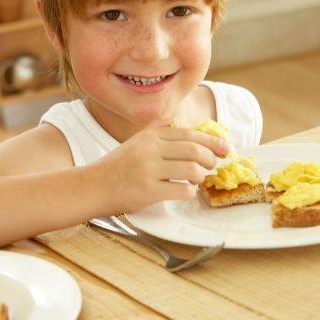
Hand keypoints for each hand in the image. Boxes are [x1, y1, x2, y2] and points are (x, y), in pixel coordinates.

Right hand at [94, 121, 229, 213]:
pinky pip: (181, 190)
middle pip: (193, 150)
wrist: (93, 186)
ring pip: (191, 169)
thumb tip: (184, 127)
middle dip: (210, 159)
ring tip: (197, 180)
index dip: (211, 141)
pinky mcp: (147, 190)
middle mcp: (149, 150)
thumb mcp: (135, 143)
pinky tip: (185, 191)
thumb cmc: (116, 167)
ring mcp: (148, 170)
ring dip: (201, 176)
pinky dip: (189, 192)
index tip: (226, 147)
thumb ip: (158, 133)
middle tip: (213, 166)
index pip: (188, 134)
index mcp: (149, 136)